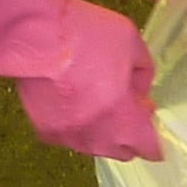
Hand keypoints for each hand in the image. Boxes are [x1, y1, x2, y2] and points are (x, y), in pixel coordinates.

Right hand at [16, 0, 162, 159]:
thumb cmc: (86, 35)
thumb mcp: (132, 43)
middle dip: (129, 135)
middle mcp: (96, 138)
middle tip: (125, 106)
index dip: (154, 137)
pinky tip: (70, 101)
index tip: (148, 117)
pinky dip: (75, 125)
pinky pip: (69, 136)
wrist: (33, 35)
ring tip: (95, 100)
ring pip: (95, 146)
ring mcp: (68, 137)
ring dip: (102, 131)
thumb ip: (143, 73)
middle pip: (122, 152)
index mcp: (123, 119)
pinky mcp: (44, 131)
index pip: (149, 149)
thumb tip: (139, 93)